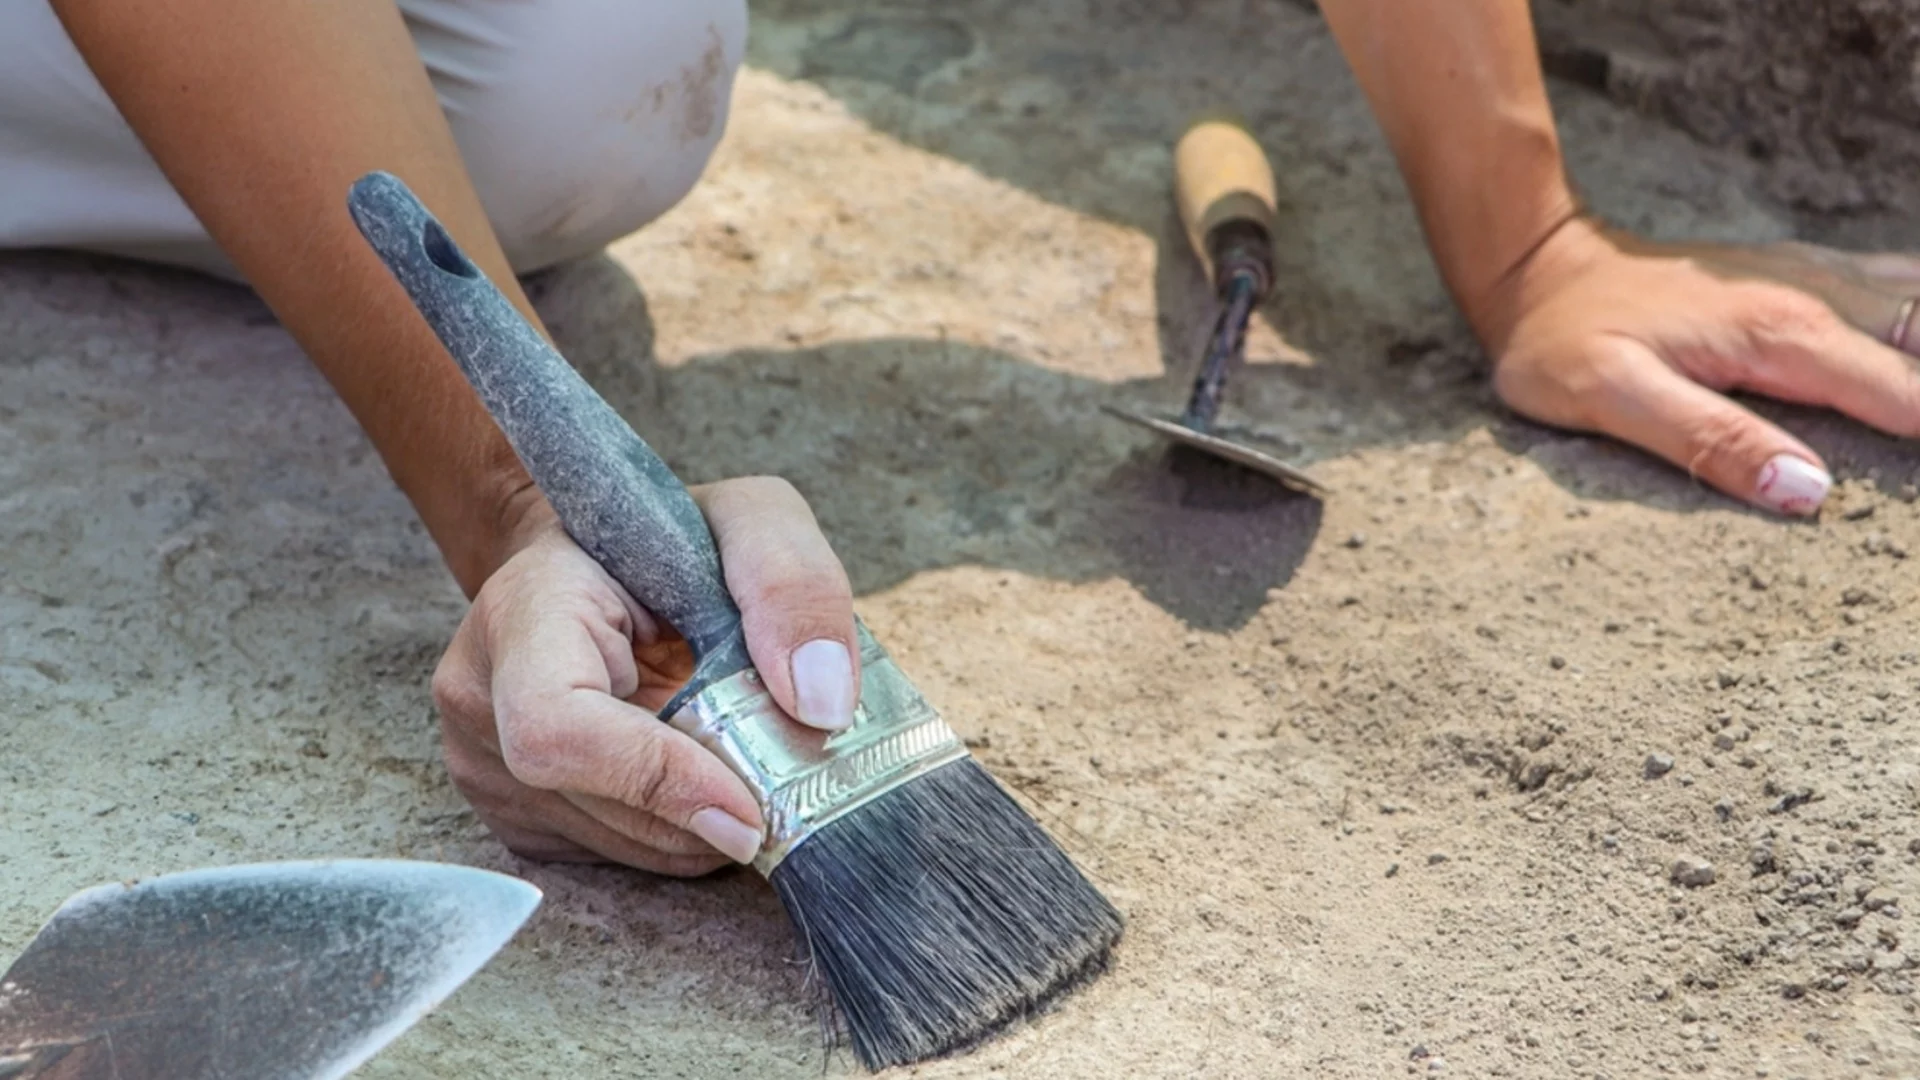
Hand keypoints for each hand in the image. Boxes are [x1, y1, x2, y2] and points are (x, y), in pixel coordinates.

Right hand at [430, 477, 858, 875]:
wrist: (591, 564)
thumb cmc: (662, 540)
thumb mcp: (748, 520)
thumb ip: (792, 584)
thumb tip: (822, 703)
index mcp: (521, 608)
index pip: (556, 728)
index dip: (655, 780)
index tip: (748, 808)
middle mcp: (479, 693)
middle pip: (598, 804)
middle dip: (706, 809)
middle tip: (777, 779)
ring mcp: (481, 764)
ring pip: (615, 846)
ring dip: (701, 828)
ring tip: (740, 764)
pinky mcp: (512, 813)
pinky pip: (612, 858)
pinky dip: (679, 835)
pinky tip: (700, 779)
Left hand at [1480, 216, 1919, 515]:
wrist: (1540, 268)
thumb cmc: (1564, 338)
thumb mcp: (1611, 396)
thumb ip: (1709, 439)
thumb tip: (1806, 491)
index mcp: (1781, 335)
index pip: (1905, 393)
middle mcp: (1816, 297)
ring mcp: (1814, 278)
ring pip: (1918, 308)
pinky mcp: (1803, 276)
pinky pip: (1897, 288)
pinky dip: (1916, 324)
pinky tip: (1913, 350)